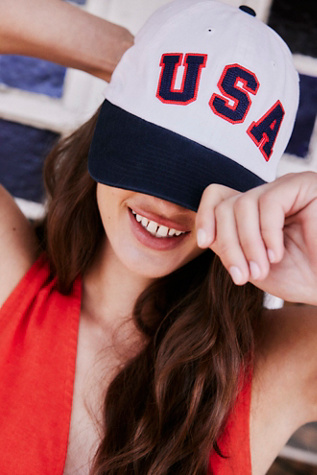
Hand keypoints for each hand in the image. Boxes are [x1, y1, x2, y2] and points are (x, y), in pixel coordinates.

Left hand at [196, 172, 316, 303]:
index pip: (217, 197)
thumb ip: (228, 246)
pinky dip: (267, 233)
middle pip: (226, 205)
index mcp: (253, 211)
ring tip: (261, 269)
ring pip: (243, 204)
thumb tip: (206, 232)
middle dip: (227, 243)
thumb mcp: (252, 265)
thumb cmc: (299, 277)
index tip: (204, 243)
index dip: (204, 216)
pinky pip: (269, 204)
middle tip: (242, 276)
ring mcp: (285, 188)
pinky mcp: (304, 185)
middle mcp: (267, 195)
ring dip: (247, 243)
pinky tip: (277, 254)